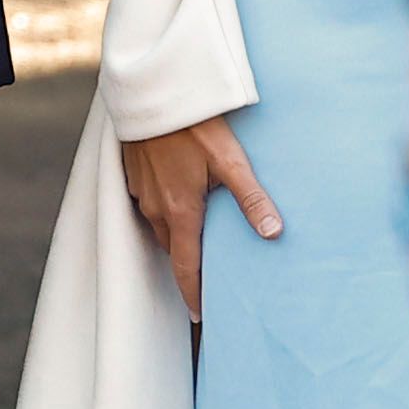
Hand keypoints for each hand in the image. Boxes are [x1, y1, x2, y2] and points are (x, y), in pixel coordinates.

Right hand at [121, 114, 279, 317]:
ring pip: (159, 226)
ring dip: (175, 236)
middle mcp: (156, 208)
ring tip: (195, 239)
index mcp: (181, 212)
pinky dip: (164, 210)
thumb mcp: (230, 160)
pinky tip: (178, 197)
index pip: (185, 267)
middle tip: (204, 279)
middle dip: (186, 266)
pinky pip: (148, 204)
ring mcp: (141, 191)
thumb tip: (274, 233)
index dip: (193, 294)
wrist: (152, 91)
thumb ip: (252, 198)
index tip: (200, 316)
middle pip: (172, 249)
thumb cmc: (194, 125)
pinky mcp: (133, 174)